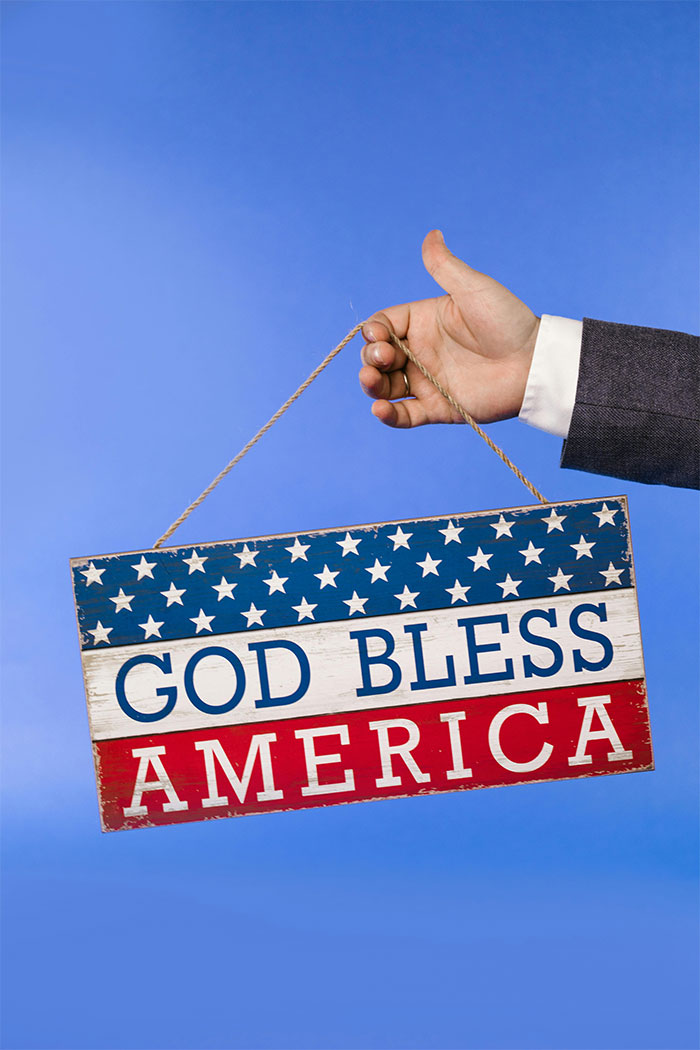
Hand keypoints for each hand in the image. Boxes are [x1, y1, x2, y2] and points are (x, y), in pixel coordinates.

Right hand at [359, 230, 539, 427]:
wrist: (534, 363)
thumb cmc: (508, 322)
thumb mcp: (473, 288)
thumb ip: (445, 266)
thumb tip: (431, 233)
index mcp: (424, 322)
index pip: (383, 325)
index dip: (373, 330)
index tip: (379, 334)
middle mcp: (421, 352)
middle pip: (377, 356)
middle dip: (370, 357)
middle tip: (384, 357)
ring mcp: (427, 381)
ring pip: (385, 386)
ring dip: (370, 385)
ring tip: (372, 381)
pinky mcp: (438, 408)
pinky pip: (405, 416)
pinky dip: (388, 416)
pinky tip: (380, 409)